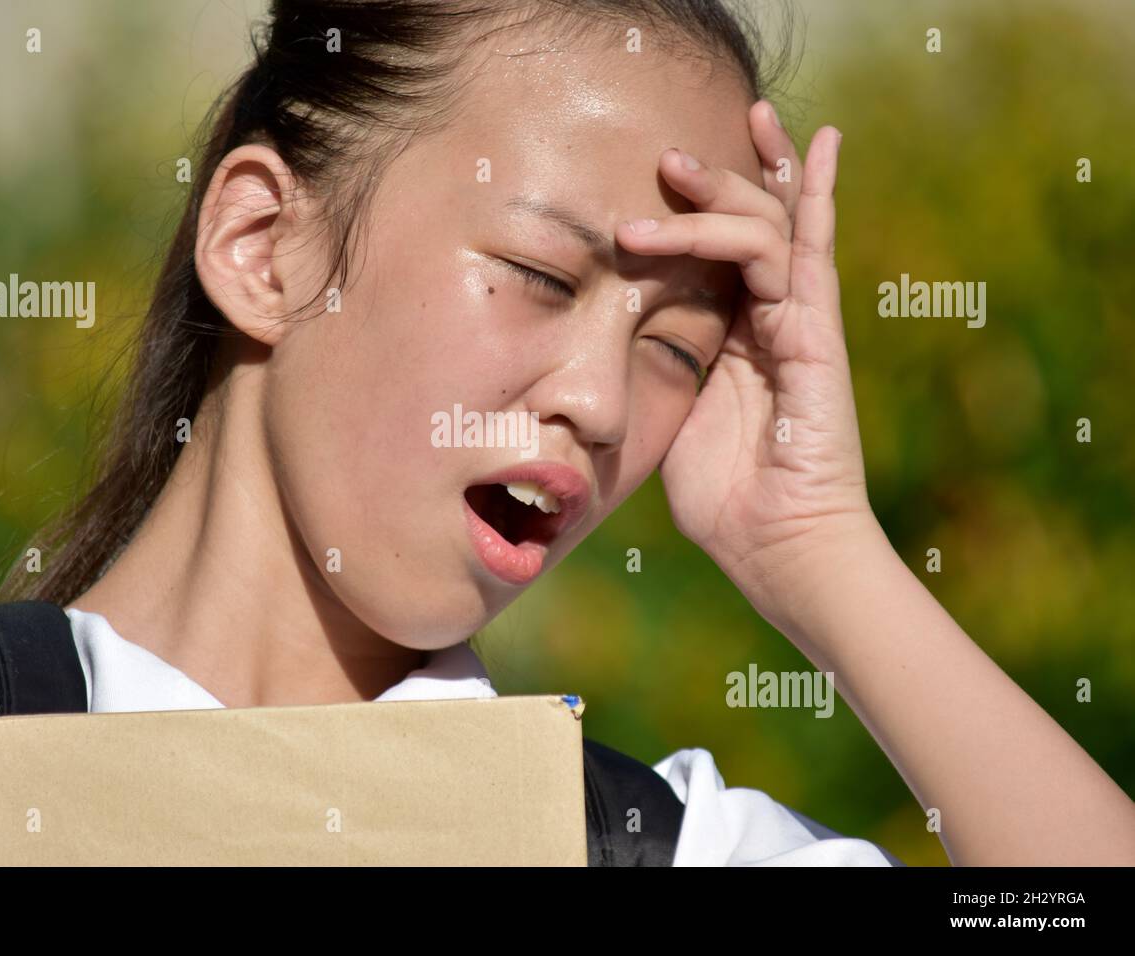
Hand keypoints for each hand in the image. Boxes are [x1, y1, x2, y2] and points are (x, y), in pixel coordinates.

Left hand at [616, 103, 875, 615]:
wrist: (777, 549)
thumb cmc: (725, 500)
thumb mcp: (672, 421)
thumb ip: (658, 372)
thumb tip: (604, 345)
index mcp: (733, 337)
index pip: (720, 253)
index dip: (697, 207)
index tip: (651, 173)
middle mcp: (769, 319)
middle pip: (746, 224)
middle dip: (707, 183)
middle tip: (663, 156)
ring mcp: (797, 321)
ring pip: (765, 229)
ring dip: (721, 192)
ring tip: (673, 165)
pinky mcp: (816, 335)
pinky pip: (812, 254)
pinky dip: (817, 196)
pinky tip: (823, 143)